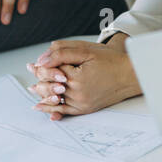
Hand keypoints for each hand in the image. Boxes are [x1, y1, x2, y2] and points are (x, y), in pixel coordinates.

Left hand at [26, 39, 140, 119]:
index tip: (32, 63)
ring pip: (54, 100)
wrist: (130, 75)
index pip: (50, 71)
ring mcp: (81, 104)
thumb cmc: (110, 60)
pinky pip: (65, 111)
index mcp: (76, 78)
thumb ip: (61, 53)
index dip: (41, 66)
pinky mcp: (85, 109)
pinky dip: (52, 108)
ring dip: (42, 93)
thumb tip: (41, 60)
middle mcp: (77, 93)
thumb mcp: (86, 50)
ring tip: (32, 87)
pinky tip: (42, 105)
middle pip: (50, 86)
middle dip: (39, 78)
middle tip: (31, 70)